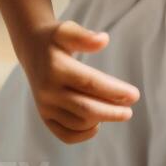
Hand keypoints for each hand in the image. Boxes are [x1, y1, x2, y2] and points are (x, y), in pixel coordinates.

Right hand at [16, 20, 138, 144]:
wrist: (31, 49)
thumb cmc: (55, 39)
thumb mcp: (67, 30)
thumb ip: (85, 36)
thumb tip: (104, 39)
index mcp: (56, 68)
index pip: (90, 83)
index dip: (114, 91)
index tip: (135, 95)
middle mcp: (48, 90)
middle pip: (85, 108)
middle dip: (111, 112)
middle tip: (129, 111)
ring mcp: (45, 106)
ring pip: (78, 122)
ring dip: (100, 120)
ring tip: (115, 111)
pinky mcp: (44, 116)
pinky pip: (66, 134)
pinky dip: (84, 134)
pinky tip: (97, 123)